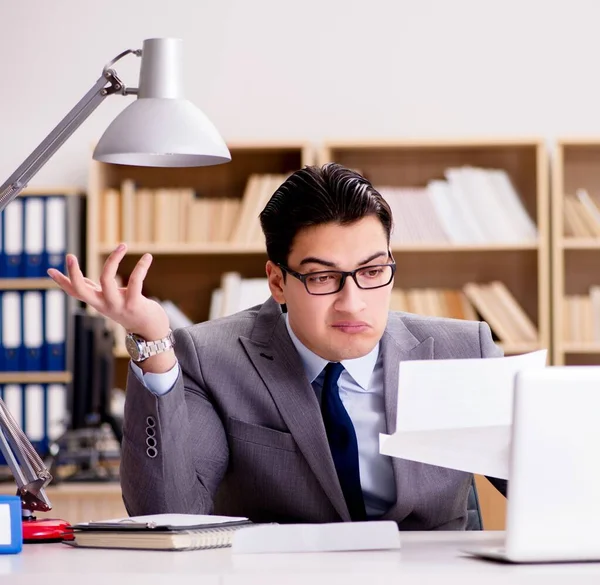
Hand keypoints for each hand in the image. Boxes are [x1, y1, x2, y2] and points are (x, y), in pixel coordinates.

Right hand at [48, 243, 169, 340]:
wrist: (149, 330)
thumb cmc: (129, 309)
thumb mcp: (108, 300)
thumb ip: (93, 290)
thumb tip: (78, 279)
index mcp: (97, 301)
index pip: (75, 292)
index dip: (62, 282)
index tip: (49, 270)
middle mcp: (104, 304)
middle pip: (82, 290)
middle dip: (73, 273)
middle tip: (70, 255)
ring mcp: (118, 305)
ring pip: (106, 280)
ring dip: (113, 260)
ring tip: (122, 245)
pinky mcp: (134, 304)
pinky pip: (135, 282)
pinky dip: (141, 267)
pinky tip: (147, 257)